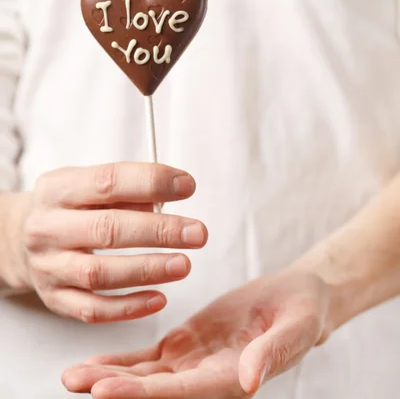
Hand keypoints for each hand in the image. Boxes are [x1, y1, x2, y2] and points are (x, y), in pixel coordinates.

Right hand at [18, 162, 206, 321]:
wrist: (21, 238)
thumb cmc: (70, 207)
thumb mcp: (86, 184)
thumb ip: (125, 190)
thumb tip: (168, 198)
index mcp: (57, 189)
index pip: (107, 181)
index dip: (150, 182)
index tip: (187, 187)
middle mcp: (48, 227)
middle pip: (107, 229)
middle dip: (159, 231)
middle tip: (197, 233)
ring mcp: (49, 266)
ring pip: (100, 274)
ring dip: (148, 270)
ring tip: (184, 265)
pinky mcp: (55, 298)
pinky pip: (93, 310)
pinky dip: (129, 307)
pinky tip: (159, 297)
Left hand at [62, 270, 334, 397]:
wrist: (297, 299)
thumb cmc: (302, 314)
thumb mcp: (296, 328)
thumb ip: (272, 352)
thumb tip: (248, 380)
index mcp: (231, 378)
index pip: (182, 392)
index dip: (143, 394)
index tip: (106, 392)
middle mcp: (205, 378)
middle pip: (153, 388)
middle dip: (114, 388)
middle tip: (75, 383)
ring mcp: (192, 362)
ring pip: (144, 375)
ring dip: (109, 376)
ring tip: (71, 376)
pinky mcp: (185, 344)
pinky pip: (148, 357)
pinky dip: (121, 361)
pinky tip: (95, 363)